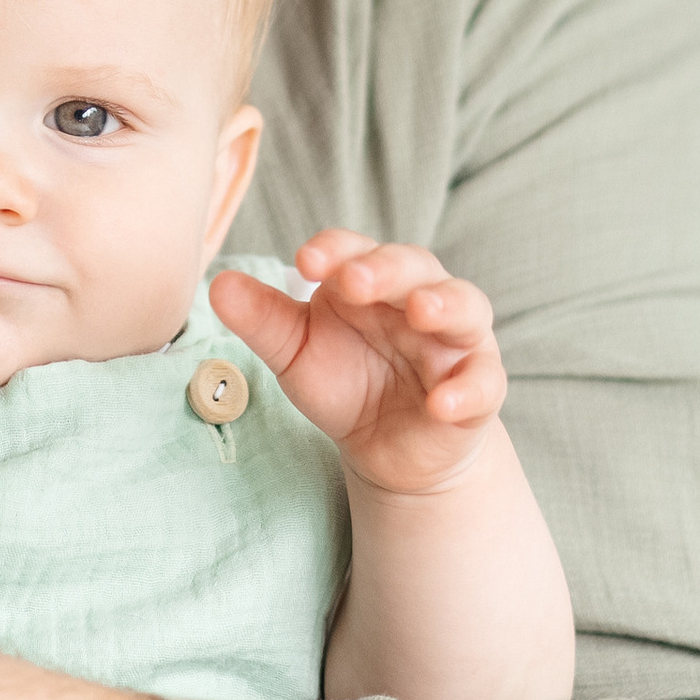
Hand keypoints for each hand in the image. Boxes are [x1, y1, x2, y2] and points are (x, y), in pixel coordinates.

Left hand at [213, 234, 505, 498]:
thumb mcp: (296, 353)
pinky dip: (467, 389)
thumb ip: (263, 319)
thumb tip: (216, 284)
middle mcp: (417, 297)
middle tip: (353, 280)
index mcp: (369, 280)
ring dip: (444, 305)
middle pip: (412, 266)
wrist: (387, 449)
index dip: (333, 251)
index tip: (302, 262)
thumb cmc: (345, 382)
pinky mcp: (478, 387)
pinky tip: (442, 402)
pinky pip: (483, 381)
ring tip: (420, 311)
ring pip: (463, 307)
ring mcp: (454, 341)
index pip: (354, 250)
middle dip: (384, 269)